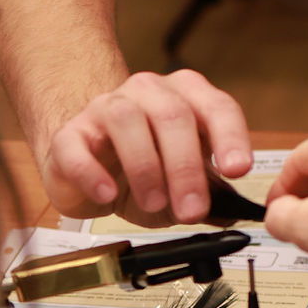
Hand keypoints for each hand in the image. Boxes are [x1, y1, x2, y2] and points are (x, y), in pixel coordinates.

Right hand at [41, 70, 251, 224]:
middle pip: (172, 114)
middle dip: (186, 166)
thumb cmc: (143, 166)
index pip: (216, 106)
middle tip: (192, 209)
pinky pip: (76, 144)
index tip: (237, 170)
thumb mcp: (184, 181)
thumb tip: (234, 215)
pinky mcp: (69, 135)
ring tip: (153, 202)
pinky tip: (107, 193)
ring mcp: (105, 108)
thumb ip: (211, 195)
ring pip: (126, 119)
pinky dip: (92, 171)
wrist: (88, 163)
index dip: (230, 136)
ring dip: (144, 166)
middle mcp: (148, 93)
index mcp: (185, 96)